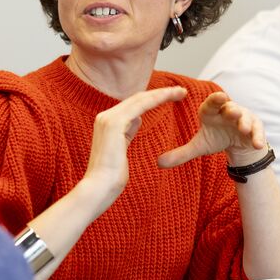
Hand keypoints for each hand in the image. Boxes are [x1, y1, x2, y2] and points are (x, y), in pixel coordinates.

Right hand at [83, 86, 186, 209]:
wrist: (98, 189)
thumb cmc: (110, 178)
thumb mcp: (121, 150)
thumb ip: (127, 133)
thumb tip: (136, 120)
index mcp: (106, 123)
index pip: (133, 106)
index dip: (152, 99)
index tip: (171, 98)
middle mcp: (105, 117)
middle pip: (137, 98)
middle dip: (160, 93)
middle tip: (181, 91)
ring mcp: (108, 119)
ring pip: (140, 99)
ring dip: (162, 94)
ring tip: (181, 92)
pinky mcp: (114, 123)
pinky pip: (140, 106)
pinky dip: (156, 100)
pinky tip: (170, 98)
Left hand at [158, 91, 265, 168]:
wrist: (239, 144)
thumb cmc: (217, 138)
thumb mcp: (200, 146)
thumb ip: (181, 153)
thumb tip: (158, 163)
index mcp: (212, 112)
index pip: (211, 103)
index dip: (214, 100)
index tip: (218, 97)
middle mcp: (228, 111)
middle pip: (230, 107)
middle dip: (231, 109)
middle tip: (230, 111)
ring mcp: (244, 118)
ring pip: (245, 117)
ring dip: (244, 122)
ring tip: (243, 129)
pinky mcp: (256, 127)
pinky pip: (257, 130)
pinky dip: (257, 137)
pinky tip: (257, 144)